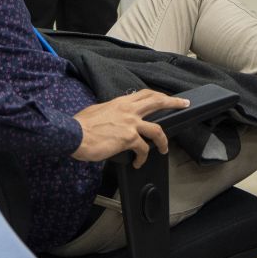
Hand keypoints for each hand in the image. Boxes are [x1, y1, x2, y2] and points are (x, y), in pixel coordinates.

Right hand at [71, 90, 188, 167]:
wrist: (73, 134)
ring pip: (158, 129)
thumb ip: (110, 112)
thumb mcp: (97, 111)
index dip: (158, 95)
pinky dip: (143, 158)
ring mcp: (131, 124)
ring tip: (164, 148)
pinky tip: (138, 163)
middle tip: (184, 104)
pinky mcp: (128, 138)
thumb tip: (113, 117)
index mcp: (121, 102)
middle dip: (174, 102)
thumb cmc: (80, 125)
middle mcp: (128, 110)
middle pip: (157, 101)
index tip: (165, 97)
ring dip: (164, 141)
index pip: (144, 94)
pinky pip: (143, 149)